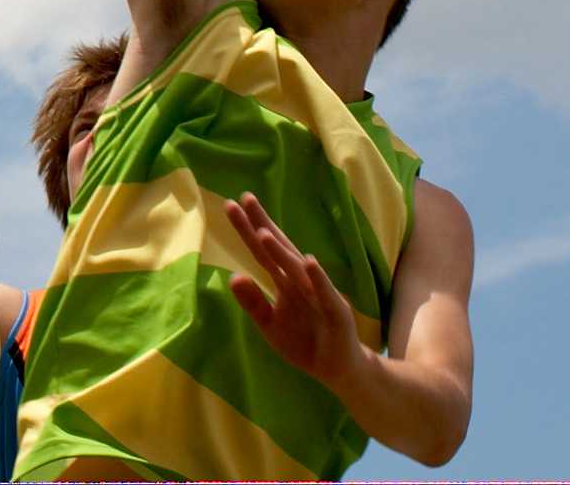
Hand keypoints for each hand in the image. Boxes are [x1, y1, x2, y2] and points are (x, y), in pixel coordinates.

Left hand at [226, 192, 368, 387]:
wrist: (338, 370)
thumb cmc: (304, 342)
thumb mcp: (270, 325)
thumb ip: (253, 302)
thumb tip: (232, 276)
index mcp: (284, 282)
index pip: (262, 252)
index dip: (249, 229)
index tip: (231, 205)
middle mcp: (301, 281)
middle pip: (279, 249)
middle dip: (262, 225)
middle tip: (244, 198)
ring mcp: (319, 294)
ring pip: (298, 269)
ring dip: (282, 251)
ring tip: (263, 232)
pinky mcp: (336, 312)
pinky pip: (326, 294)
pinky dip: (318, 279)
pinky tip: (310, 262)